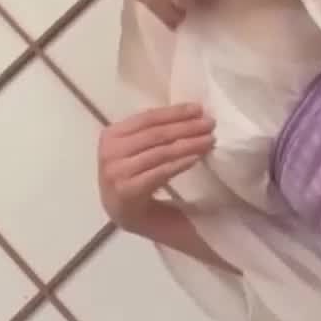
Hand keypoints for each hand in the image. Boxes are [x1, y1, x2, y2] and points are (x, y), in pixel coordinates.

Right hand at [97, 105, 214, 232]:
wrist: (122, 212)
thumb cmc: (133, 175)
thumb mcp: (135, 148)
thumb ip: (152, 131)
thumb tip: (191, 115)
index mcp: (112, 134)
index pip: (147, 118)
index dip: (174, 112)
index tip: (199, 109)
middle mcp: (111, 151)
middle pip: (155, 134)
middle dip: (186, 127)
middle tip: (210, 124)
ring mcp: (117, 172)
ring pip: (160, 152)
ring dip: (189, 144)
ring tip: (209, 140)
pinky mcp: (128, 191)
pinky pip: (160, 173)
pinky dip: (180, 164)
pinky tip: (196, 158)